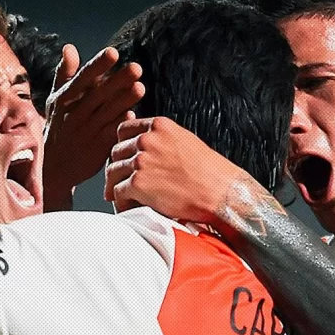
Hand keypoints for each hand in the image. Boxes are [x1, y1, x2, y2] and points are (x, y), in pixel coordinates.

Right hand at [43, 44, 144, 209]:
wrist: (54, 167)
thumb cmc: (58, 127)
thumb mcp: (55, 100)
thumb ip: (65, 74)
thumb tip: (69, 47)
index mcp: (65, 99)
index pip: (83, 79)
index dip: (98, 66)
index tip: (113, 53)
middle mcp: (75, 114)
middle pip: (99, 95)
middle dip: (118, 81)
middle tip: (136, 68)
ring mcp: (87, 131)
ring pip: (107, 113)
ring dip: (124, 101)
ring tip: (140, 88)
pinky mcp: (97, 148)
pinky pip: (110, 134)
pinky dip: (120, 124)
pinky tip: (133, 114)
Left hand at [104, 117, 244, 222]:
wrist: (222, 193)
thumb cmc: (210, 173)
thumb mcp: (185, 142)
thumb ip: (162, 141)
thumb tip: (146, 149)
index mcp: (159, 126)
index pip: (124, 130)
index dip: (122, 147)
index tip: (125, 159)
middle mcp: (147, 140)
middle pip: (115, 152)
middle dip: (118, 168)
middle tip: (121, 182)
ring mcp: (141, 161)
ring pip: (112, 172)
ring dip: (116, 186)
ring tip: (124, 198)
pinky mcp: (138, 184)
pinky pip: (118, 193)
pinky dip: (121, 203)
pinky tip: (129, 208)